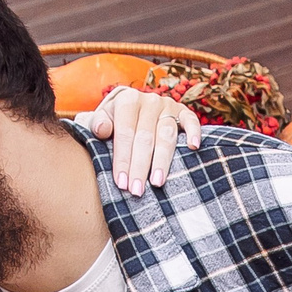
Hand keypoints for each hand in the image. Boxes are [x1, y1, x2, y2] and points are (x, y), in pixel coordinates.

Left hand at [84, 86, 202, 195]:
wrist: (131, 106)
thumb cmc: (114, 121)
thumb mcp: (102, 119)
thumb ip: (97, 123)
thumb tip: (101, 129)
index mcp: (127, 100)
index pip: (125, 133)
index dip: (122, 159)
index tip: (121, 183)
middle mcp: (149, 101)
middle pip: (145, 138)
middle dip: (140, 166)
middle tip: (137, 190)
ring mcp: (168, 106)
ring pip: (167, 134)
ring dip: (163, 160)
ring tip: (157, 182)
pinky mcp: (183, 112)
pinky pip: (191, 120)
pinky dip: (194, 132)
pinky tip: (193, 147)